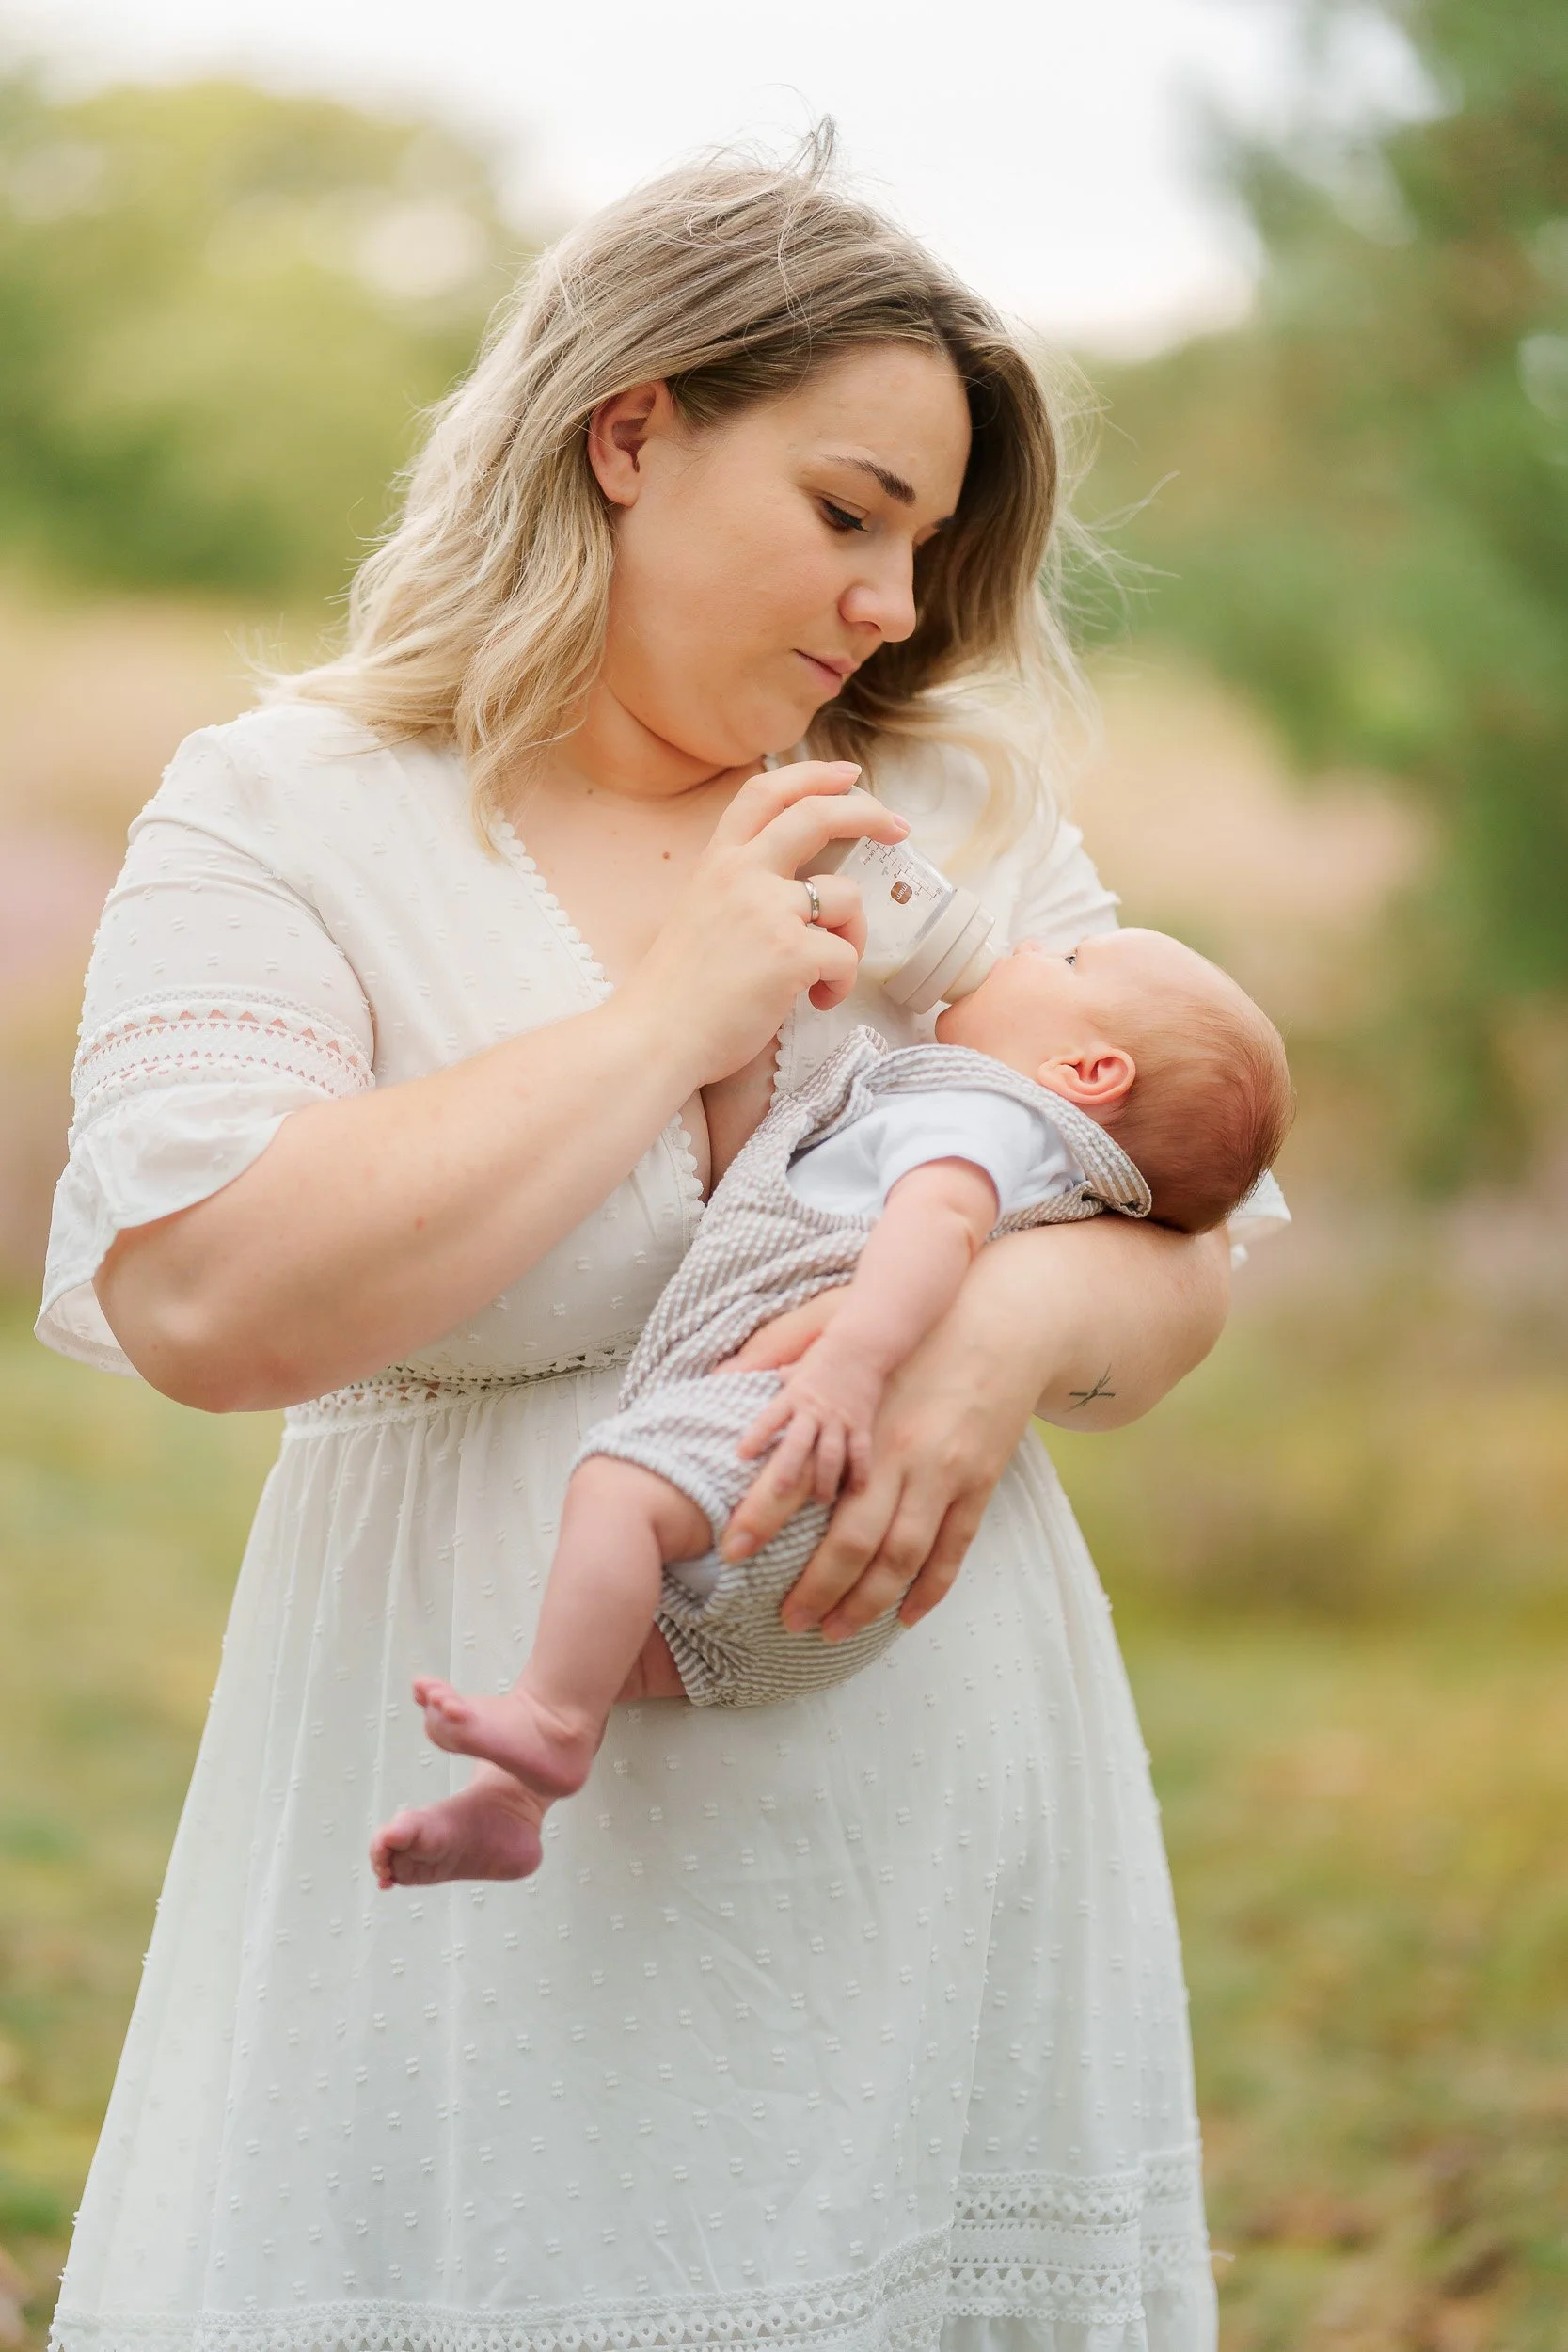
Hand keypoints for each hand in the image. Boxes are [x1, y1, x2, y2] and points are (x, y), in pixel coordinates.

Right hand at [622, 763, 908, 1088]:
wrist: (653, 1039)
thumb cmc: (676, 994)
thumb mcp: (700, 915)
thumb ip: (739, 892)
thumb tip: (795, 893)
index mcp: (717, 862)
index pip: (765, 793)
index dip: (812, 776)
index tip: (846, 777)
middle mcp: (741, 873)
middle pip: (817, 816)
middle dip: (868, 813)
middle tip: (898, 828)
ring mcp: (767, 910)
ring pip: (847, 896)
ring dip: (852, 935)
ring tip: (827, 973)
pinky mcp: (790, 953)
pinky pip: (846, 956)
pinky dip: (842, 983)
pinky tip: (816, 1001)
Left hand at [720, 1281, 1041, 1641]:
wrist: (1003, 1322)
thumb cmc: (915, 1329)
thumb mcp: (840, 1323)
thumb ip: (780, 1350)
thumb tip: (719, 1380)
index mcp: (862, 1418)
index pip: (801, 1480)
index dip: (763, 1519)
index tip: (731, 1553)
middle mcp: (904, 1454)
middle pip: (853, 1541)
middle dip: (817, 1589)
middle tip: (788, 1621)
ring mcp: (946, 1474)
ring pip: (903, 1558)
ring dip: (867, 1603)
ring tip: (835, 1631)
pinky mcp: (980, 1485)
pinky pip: (953, 1552)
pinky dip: (928, 1591)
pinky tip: (903, 1616)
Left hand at [736, 1333, 886, 1503]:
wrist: (861, 1346)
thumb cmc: (823, 1356)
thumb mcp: (793, 1366)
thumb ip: (772, 1381)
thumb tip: (730, 1375)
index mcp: (794, 1395)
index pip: (770, 1419)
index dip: (756, 1437)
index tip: (742, 1455)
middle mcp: (815, 1409)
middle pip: (799, 1443)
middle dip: (789, 1469)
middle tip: (778, 1493)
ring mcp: (840, 1418)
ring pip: (831, 1454)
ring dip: (825, 1480)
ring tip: (821, 1500)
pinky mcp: (862, 1423)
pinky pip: (861, 1451)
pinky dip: (860, 1472)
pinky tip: (857, 1490)